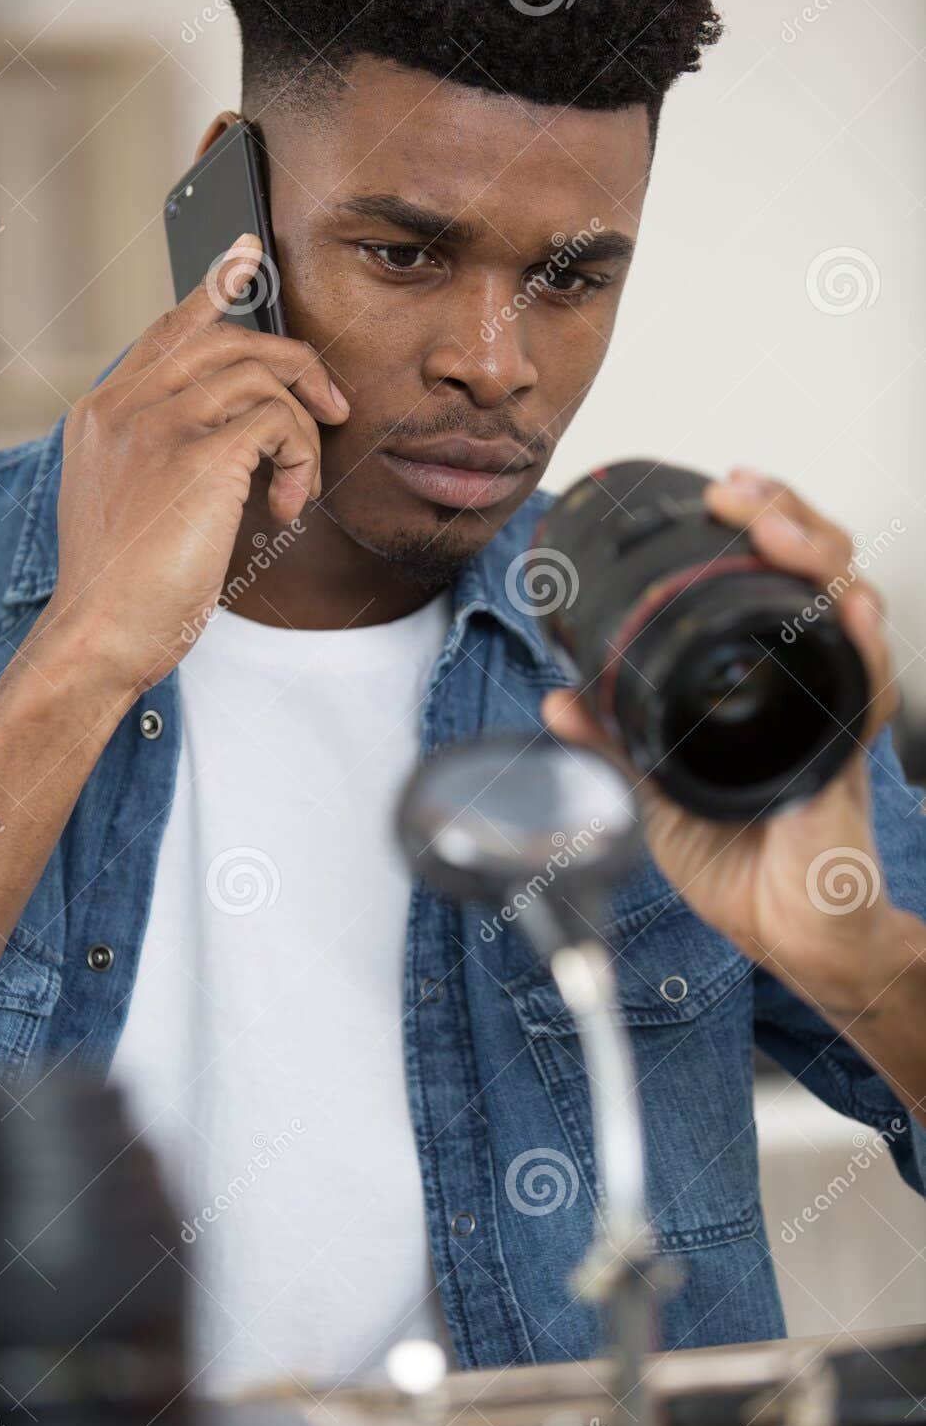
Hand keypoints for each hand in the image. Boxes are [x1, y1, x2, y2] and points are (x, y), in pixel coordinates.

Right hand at [39, 235, 349, 699]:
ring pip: (263, 377)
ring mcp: (158, 424)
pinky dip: (301, 461)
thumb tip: (239, 434)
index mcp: (104, 412)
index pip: (169, 330)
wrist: (100, 634)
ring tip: (298, 488)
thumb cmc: (122, 588)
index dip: (214, 287)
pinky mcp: (198, 456)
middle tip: (332, 408)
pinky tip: (287, 509)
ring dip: (303, 432)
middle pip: (229, 339)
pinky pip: (279, 422)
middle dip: (296, 366)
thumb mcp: (130, 503)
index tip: (249, 255)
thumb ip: (164, 453)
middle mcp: (125, 405)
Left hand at [542, 468, 900, 1001]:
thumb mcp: (657, 790)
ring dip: (817, 558)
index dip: (754, 527)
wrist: (784, 931)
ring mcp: (832, 709)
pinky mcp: (846, 755)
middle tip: (740, 494)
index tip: (714, 496)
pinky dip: (858, 643)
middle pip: (818, 570)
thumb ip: (616, 741)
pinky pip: (866, 689)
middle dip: (787, 516)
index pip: (771, 578)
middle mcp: (807, 680)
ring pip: (847, 608)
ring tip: (778, 529)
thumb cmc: (739, 861)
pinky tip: (847, 608)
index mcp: (765, 678)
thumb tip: (560, 699)